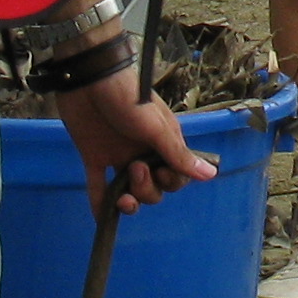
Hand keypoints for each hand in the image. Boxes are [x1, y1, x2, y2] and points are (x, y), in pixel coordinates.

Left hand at [53, 66, 218, 213]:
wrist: (87, 79)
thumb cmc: (127, 96)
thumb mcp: (155, 126)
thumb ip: (177, 154)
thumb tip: (210, 175)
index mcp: (163, 141)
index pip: (176, 173)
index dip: (171, 181)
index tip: (162, 174)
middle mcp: (143, 150)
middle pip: (154, 186)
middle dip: (148, 189)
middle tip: (135, 169)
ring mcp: (119, 154)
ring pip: (129, 190)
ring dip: (128, 200)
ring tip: (120, 195)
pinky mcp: (94, 156)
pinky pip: (98, 186)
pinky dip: (99, 204)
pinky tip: (102, 218)